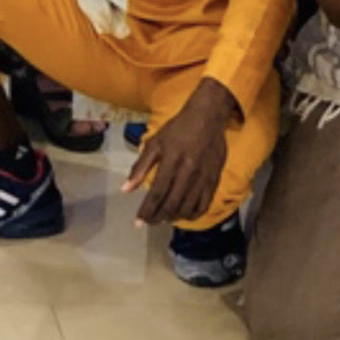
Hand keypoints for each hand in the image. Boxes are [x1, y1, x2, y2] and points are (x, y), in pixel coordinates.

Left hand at [125, 77, 235, 226]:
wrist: (208, 117)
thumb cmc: (178, 129)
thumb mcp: (155, 142)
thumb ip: (140, 167)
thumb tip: (125, 189)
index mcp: (171, 161)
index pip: (156, 193)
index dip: (146, 211)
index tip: (137, 222)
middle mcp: (188, 171)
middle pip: (172, 204)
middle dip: (158, 217)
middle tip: (149, 222)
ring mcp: (203, 177)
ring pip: (187, 207)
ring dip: (174, 217)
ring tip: (163, 218)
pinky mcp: (214, 179)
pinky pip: (204, 204)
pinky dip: (193, 214)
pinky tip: (183, 215)